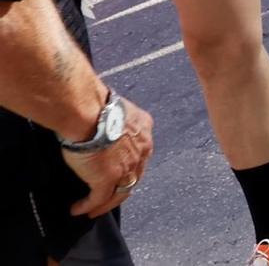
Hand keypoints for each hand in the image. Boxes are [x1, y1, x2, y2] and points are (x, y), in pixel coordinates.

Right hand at [63, 96, 153, 217]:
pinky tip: (78, 209)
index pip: (140, 154)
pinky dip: (88, 206)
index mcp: (144, 131)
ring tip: (92, 210)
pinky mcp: (107, 180)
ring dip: (105, 204)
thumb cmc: (96, 106)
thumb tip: (103, 125)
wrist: (88, 113)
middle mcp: (141, 150)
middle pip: (134, 176)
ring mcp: (126, 167)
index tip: (119, 173)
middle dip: (121, 188)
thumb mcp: (116, 112)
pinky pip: (99, 199)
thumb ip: (116, 123)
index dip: (130, 165)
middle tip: (108, 197)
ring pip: (119, 193)